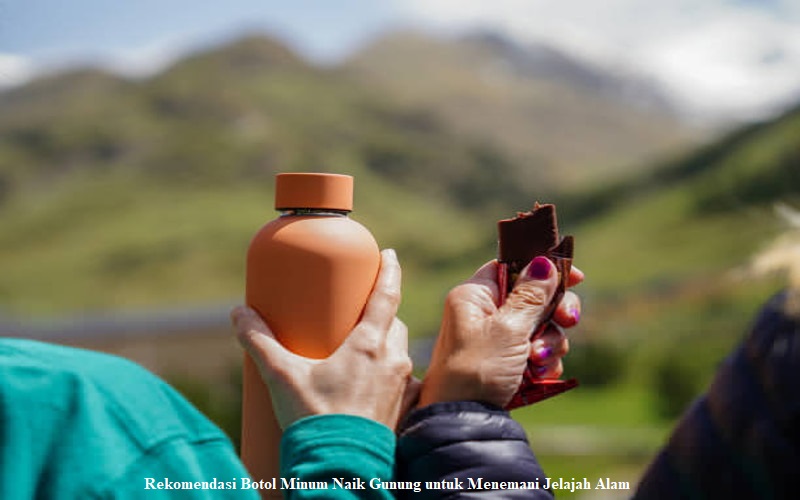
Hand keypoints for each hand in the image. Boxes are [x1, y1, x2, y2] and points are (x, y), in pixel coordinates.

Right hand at [232, 249, 413, 429]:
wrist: (341, 470)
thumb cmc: (315, 421)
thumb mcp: (281, 377)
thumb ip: (259, 342)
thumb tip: (239, 313)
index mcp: (369, 344)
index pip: (387, 295)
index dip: (389, 271)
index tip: (389, 255)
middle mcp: (393, 360)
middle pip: (393, 322)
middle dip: (382, 312)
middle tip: (362, 309)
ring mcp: (402, 386)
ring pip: (399, 350)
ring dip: (386, 343)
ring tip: (363, 347)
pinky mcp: (403, 409)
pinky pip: (403, 381)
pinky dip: (391, 373)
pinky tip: (374, 382)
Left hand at [419, 256, 582, 407]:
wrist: (462, 422)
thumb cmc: (477, 370)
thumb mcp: (508, 328)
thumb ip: (531, 296)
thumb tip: (543, 262)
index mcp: (474, 296)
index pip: (512, 266)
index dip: (542, 269)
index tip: (575, 276)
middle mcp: (483, 314)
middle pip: (532, 298)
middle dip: (553, 314)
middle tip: (567, 321)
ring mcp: (495, 340)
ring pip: (539, 328)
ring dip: (549, 344)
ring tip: (538, 362)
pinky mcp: (505, 363)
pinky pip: (536, 352)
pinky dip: (543, 363)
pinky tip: (538, 375)